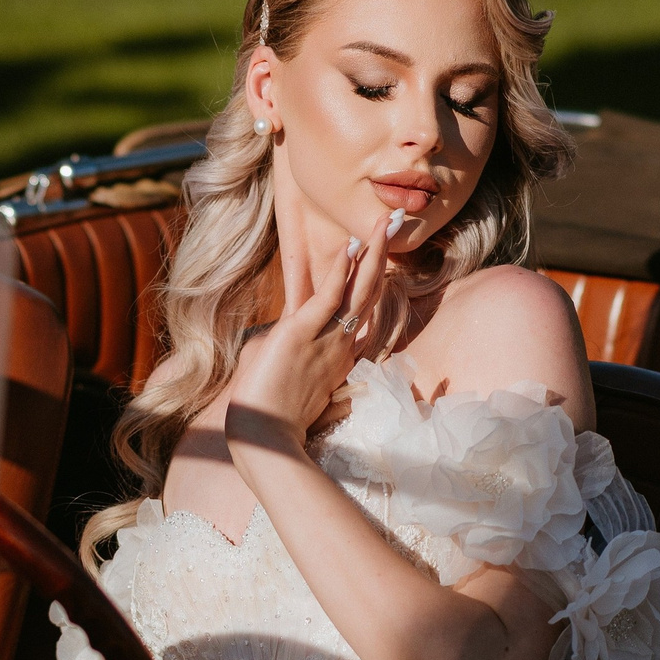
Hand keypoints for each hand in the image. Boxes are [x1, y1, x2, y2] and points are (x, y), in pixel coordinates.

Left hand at [228, 205, 396, 461]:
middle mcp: (340, 345)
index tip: (383, 258)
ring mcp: (324, 339)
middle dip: (383, 255)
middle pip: (369, 293)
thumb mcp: (292, 389)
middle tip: (397, 221)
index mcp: (339, 358)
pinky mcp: (301, 333)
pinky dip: (341, 270)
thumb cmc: (273, 423)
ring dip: (372, 252)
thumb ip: (300, 372)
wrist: (263, 439)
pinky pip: (329, 297)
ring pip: (358, 289)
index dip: (374, 283)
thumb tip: (287, 359)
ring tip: (385, 220)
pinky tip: (352, 245)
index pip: (364, 312)